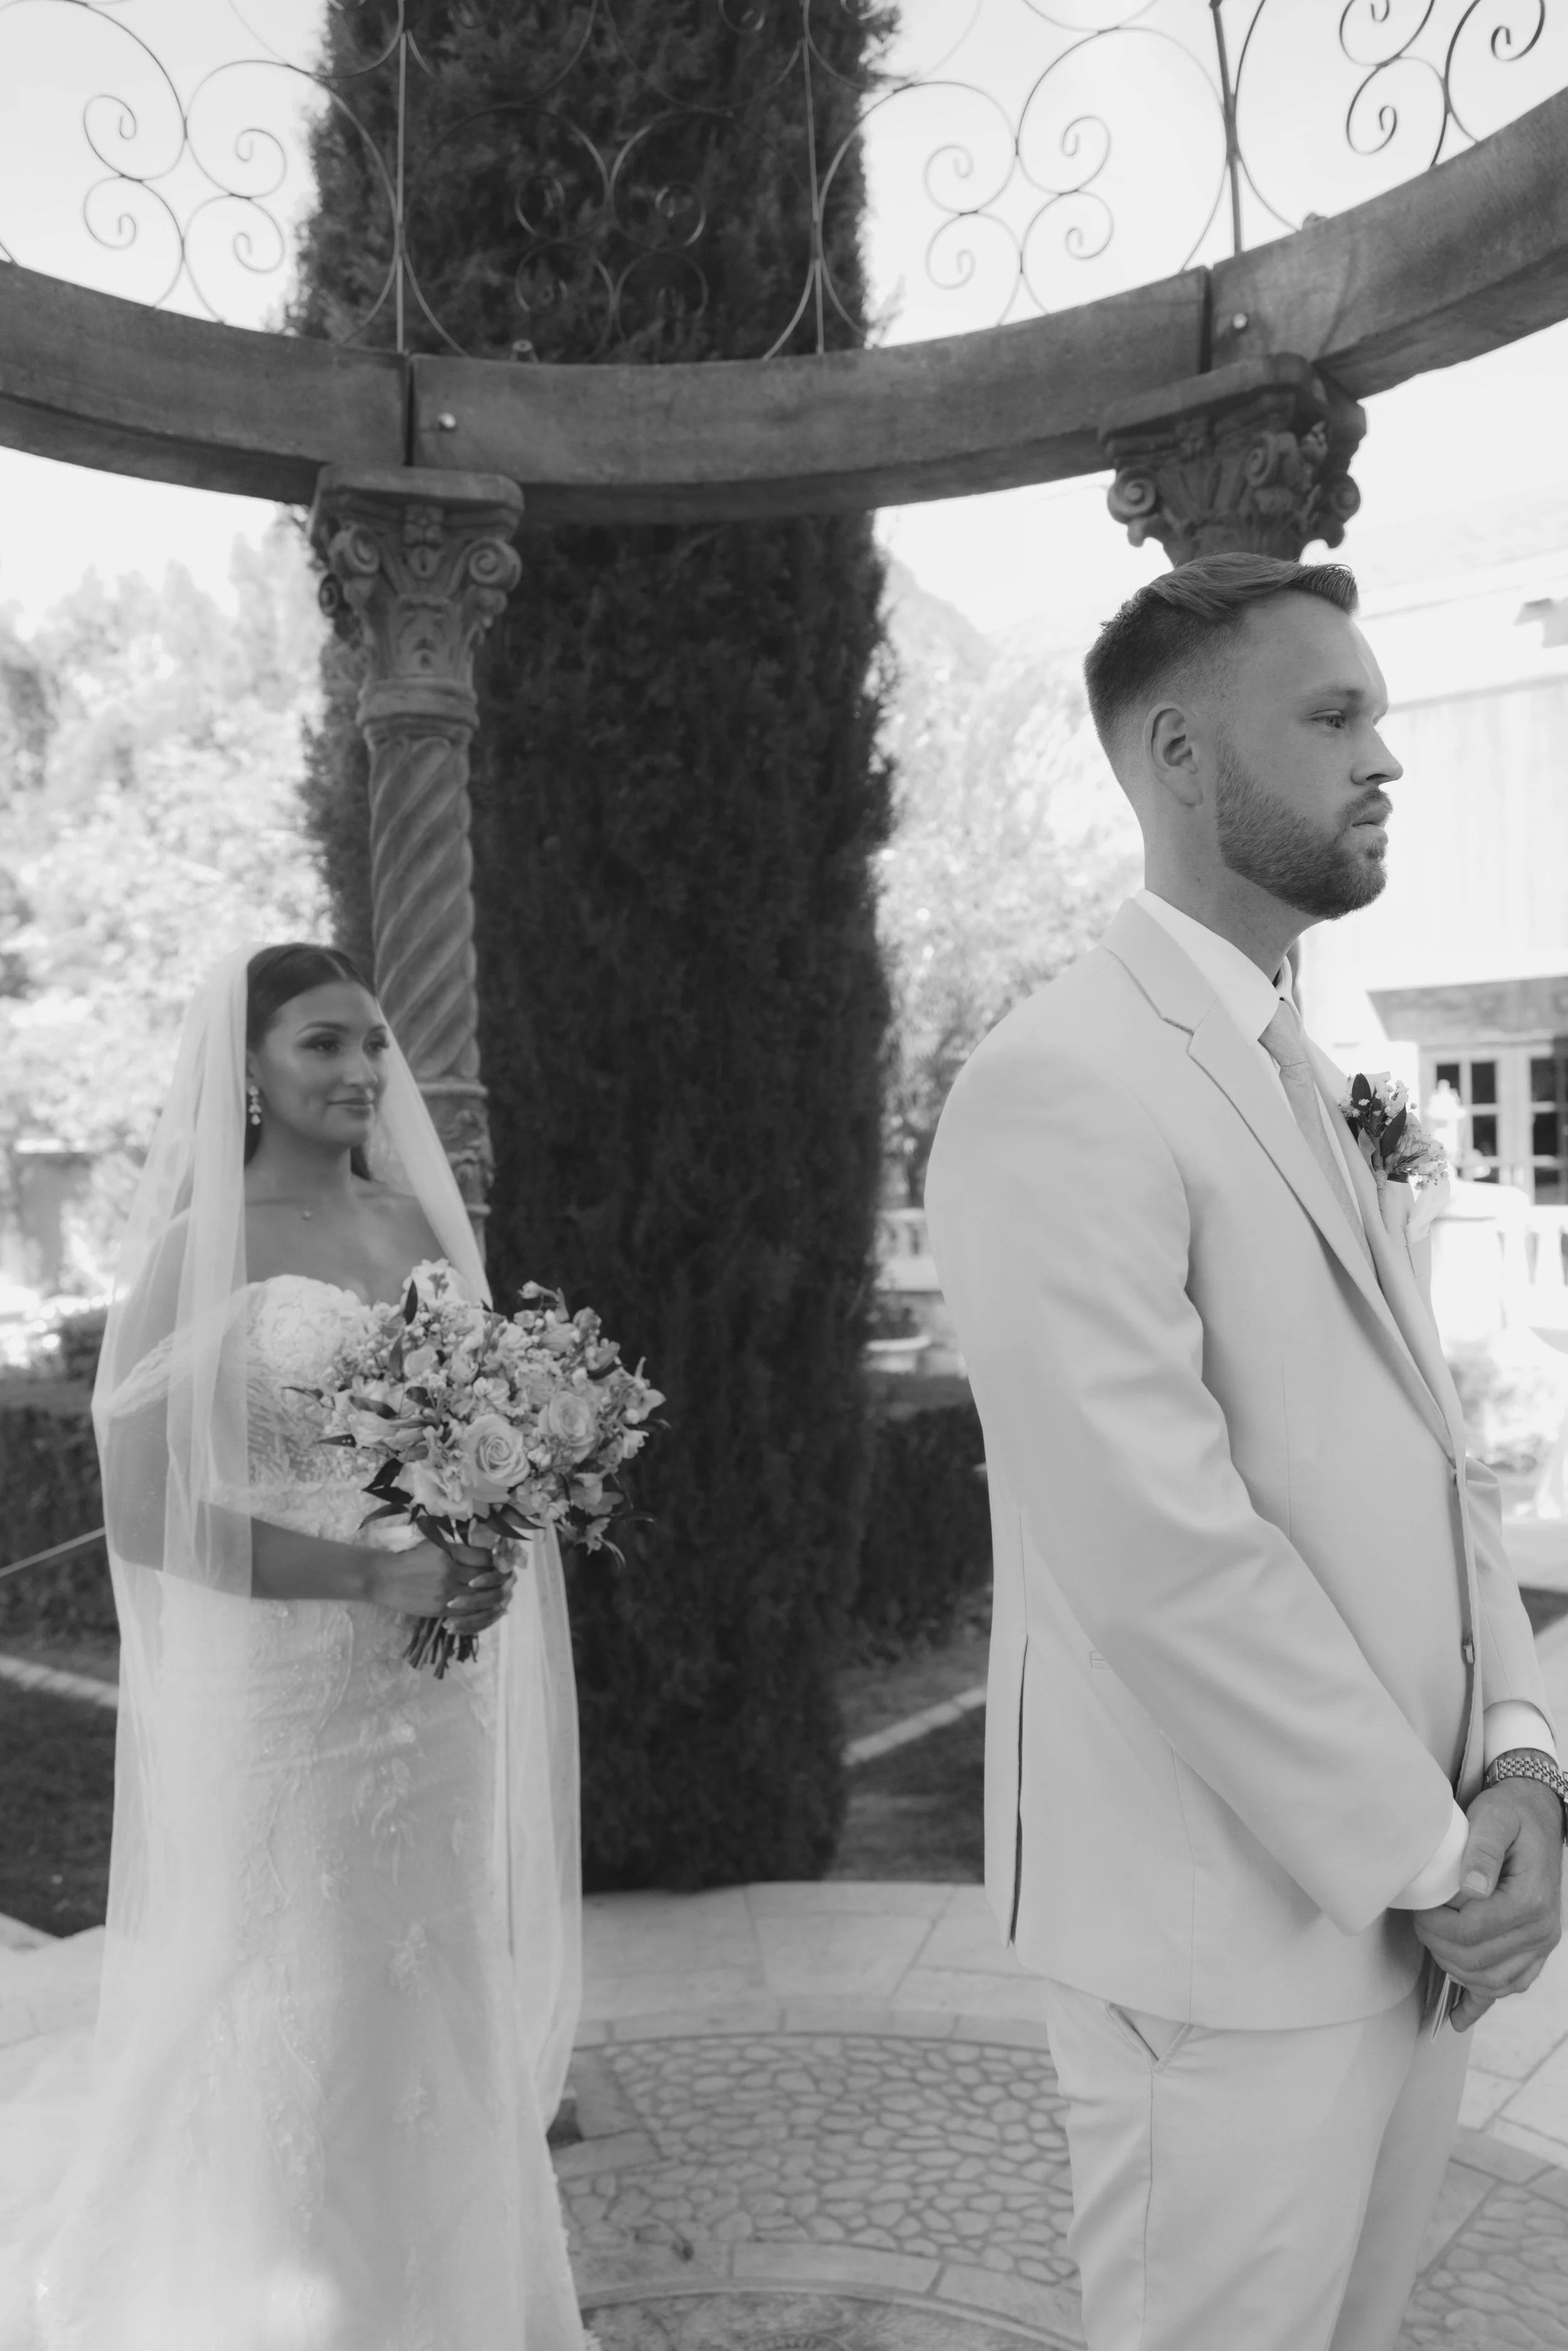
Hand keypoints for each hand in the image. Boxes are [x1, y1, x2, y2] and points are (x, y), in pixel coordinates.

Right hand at [368, 1537, 514, 1631]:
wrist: (386, 1578)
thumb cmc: (412, 1558)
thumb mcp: (436, 1545)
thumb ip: (461, 1549)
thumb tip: (489, 1553)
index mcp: (450, 1553)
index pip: (485, 1557)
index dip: (498, 1560)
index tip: (503, 1561)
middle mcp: (450, 1572)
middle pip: (486, 1578)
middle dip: (501, 1579)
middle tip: (509, 1579)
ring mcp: (446, 1593)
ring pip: (480, 1598)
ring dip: (493, 1596)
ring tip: (501, 1594)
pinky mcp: (440, 1609)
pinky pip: (467, 1613)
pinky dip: (479, 1610)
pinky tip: (485, 1607)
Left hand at [1413, 1781, 1563, 2015]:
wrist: (1539, 1816)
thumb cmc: (1512, 1814)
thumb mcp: (1494, 1817)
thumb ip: (1481, 1849)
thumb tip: (1470, 1887)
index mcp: (1530, 1901)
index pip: (1472, 1933)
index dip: (1436, 1926)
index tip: (1416, 1909)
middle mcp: (1542, 1931)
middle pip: (1477, 1961)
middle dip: (1438, 1946)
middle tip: (1418, 1921)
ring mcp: (1541, 1945)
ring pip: (1491, 1982)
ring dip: (1455, 1970)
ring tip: (1433, 1942)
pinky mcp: (1535, 1950)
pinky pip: (1510, 1986)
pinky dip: (1482, 2002)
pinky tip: (1458, 2018)